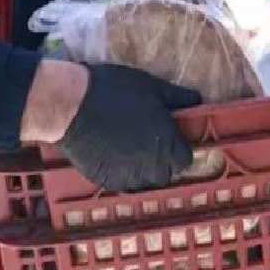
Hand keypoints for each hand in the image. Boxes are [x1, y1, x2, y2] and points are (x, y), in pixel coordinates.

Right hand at [58, 63, 201, 192]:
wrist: (72, 106)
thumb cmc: (116, 91)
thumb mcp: (152, 86)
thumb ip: (178, 97)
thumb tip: (197, 100)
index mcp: (167, 145)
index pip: (185, 160)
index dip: (179, 148)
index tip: (170, 137)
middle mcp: (151, 167)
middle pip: (166, 173)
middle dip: (162, 160)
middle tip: (149, 141)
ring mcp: (128, 177)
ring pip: (144, 181)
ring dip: (142, 168)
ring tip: (130, 147)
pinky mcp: (106, 181)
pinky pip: (122, 182)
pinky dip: (121, 172)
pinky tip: (113, 154)